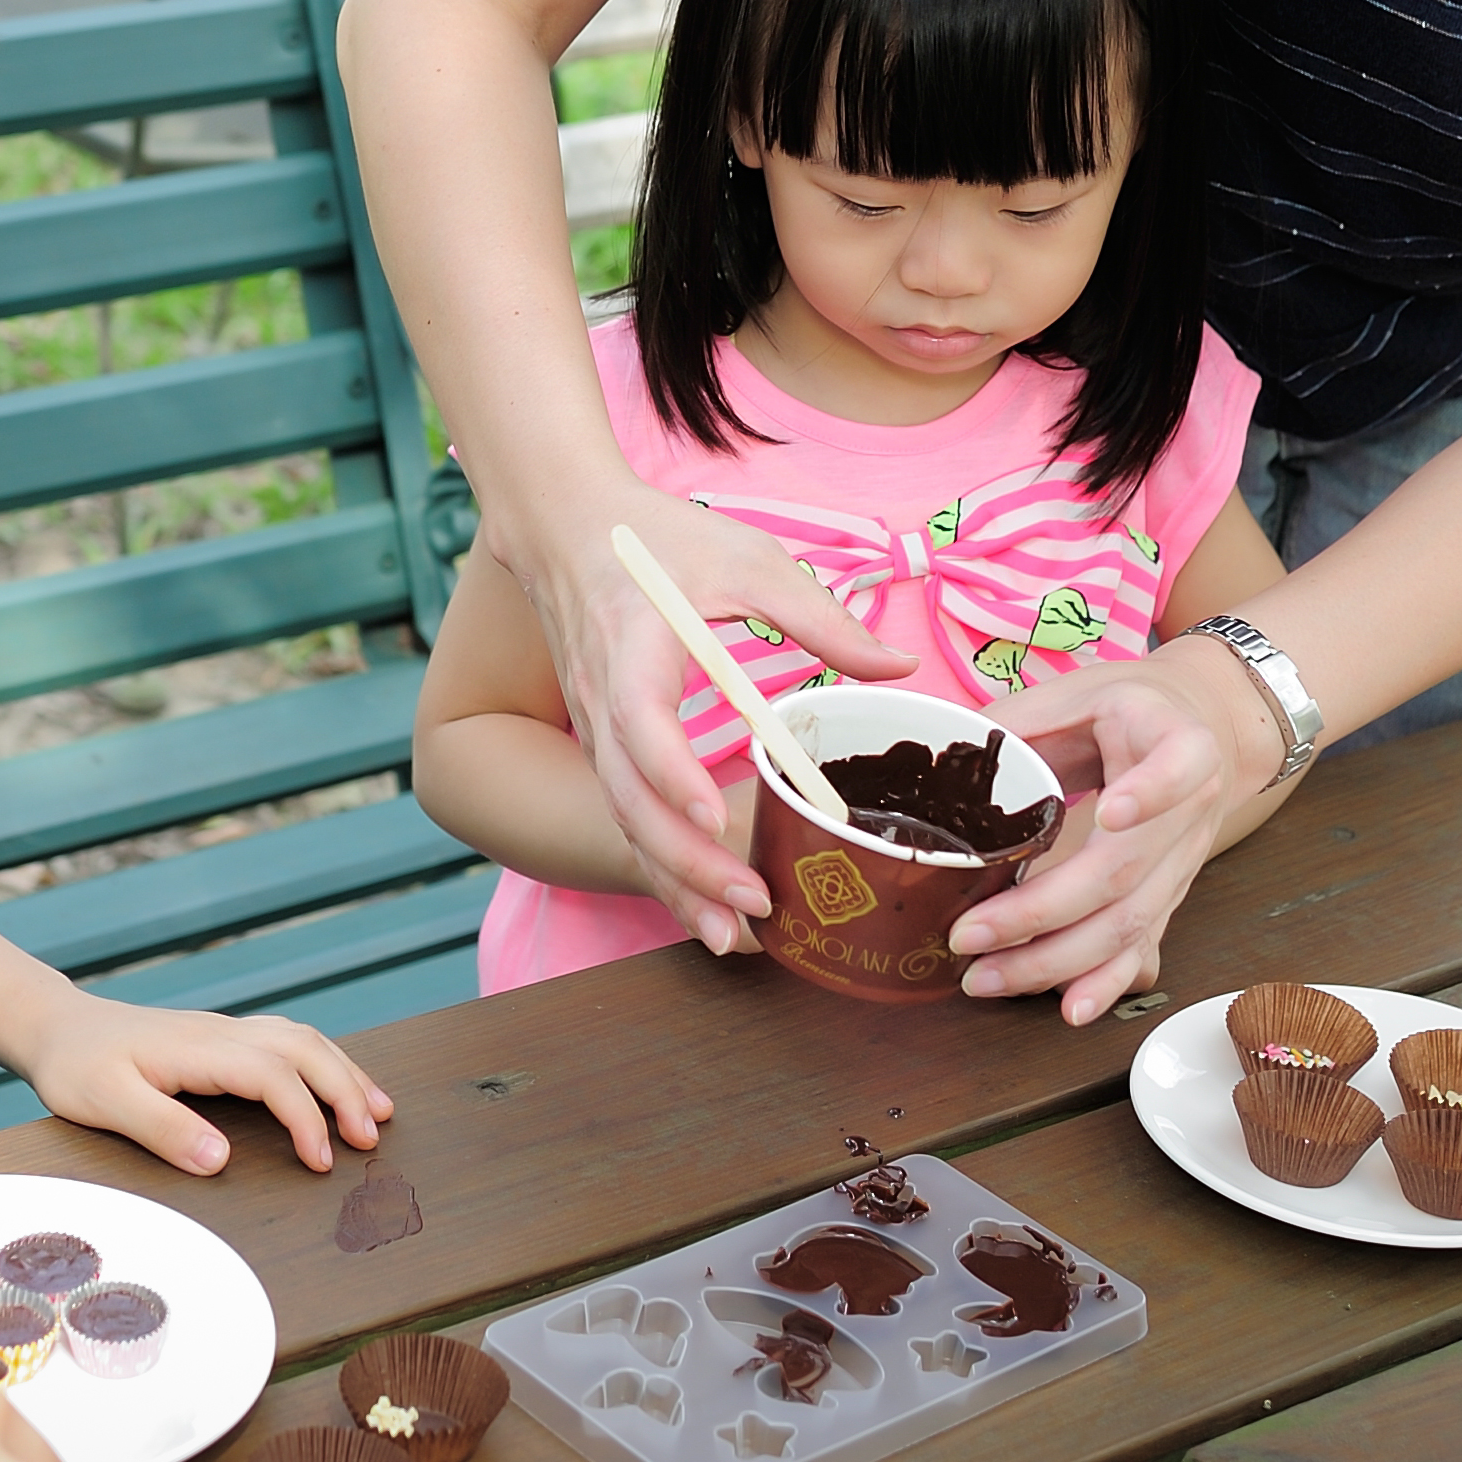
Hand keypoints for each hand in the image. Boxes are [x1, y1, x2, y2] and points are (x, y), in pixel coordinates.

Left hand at [13, 987, 394, 1175]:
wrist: (57, 1026)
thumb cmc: (75, 1067)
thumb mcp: (104, 1104)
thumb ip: (163, 1129)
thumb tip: (222, 1160)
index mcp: (198, 1050)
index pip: (273, 1076)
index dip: (305, 1118)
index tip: (322, 1161)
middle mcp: (221, 1033)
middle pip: (304, 1048)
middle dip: (346, 1090)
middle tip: (373, 1138)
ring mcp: (224, 1032)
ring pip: (303, 1039)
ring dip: (344, 1071)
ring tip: (379, 1109)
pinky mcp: (221, 1039)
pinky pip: (288, 1040)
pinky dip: (323, 1060)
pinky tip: (335, 1080)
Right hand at [502, 475, 907, 951]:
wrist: (563, 527)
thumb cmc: (660, 539)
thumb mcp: (745, 559)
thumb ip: (819, 616)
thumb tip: (899, 668)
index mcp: (633, 643)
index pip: (640, 719)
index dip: (672, 772)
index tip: (714, 816)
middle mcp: (602, 699)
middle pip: (628, 796)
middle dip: (685, 858)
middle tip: (751, 901)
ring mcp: (593, 729)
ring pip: (623, 821)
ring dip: (673, 881)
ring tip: (731, 934)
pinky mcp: (601, 746)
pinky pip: (625, 819)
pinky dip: (661, 870)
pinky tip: (704, 912)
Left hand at [945, 648, 1270, 1024]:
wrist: (1208, 729)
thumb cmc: (1136, 707)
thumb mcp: (1084, 691)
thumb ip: (1020, 719)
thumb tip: (938, 750)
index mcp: (1180, 742)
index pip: (1179, 766)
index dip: (1150, 792)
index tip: (1110, 812)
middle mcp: (1191, 812)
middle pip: (1124, 873)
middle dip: (1044, 913)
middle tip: (971, 935)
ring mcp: (1183, 864)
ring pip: (1128, 925)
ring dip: (1055, 961)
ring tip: (987, 978)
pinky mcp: (1170, 898)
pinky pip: (1140, 949)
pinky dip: (1103, 984)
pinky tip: (1067, 1010)